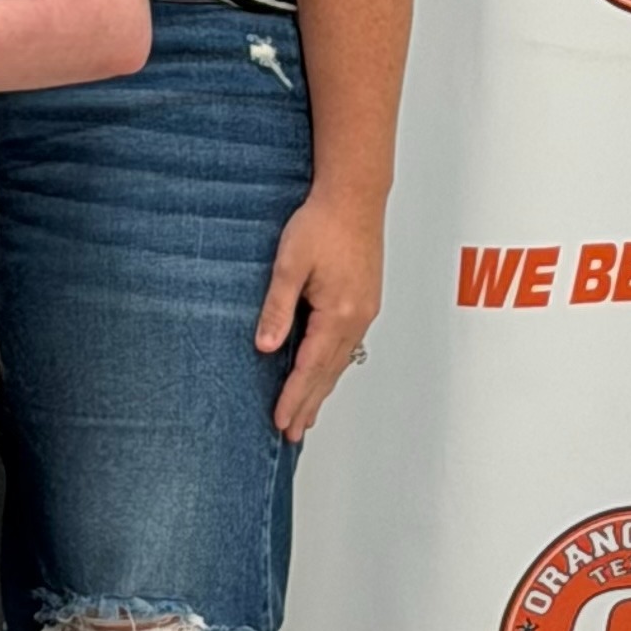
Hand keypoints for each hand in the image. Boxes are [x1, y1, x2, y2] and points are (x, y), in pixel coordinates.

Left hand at [254, 178, 384, 441]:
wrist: (354, 197)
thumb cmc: (322, 223)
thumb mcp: (289, 265)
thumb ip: (278, 307)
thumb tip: (266, 346)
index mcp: (339, 313)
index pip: (311, 367)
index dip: (294, 397)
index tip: (281, 421)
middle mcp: (357, 318)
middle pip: (329, 373)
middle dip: (309, 405)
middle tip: (292, 432)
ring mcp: (364, 311)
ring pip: (340, 362)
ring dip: (321, 389)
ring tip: (306, 414)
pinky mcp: (364, 302)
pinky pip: (346, 346)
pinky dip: (332, 367)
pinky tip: (323, 373)